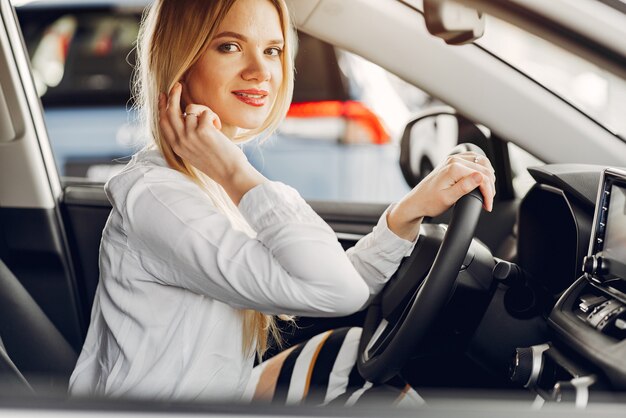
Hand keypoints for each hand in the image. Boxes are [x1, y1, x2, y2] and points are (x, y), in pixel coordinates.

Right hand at [158, 82, 265, 203]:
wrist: (231, 173)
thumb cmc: (218, 163)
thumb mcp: (195, 152)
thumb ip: (187, 137)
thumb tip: (186, 116)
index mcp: (176, 147)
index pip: (163, 123)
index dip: (162, 107)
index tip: (163, 96)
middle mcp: (180, 141)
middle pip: (170, 112)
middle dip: (173, 95)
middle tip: (178, 84)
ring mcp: (190, 135)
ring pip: (191, 110)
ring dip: (205, 112)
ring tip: (215, 127)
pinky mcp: (203, 130)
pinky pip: (205, 112)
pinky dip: (213, 117)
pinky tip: (219, 129)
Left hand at [388, 152, 495, 240]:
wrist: (416, 202)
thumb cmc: (429, 202)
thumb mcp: (448, 198)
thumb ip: (465, 187)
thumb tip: (480, 177)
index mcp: (453, 168)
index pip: (481, 177)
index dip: (488, 192)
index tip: (488, 205)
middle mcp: (453, 160)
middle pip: (483, 168)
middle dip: (489, 186)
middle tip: (488, 201)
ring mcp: (452, 159)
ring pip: (480, 161)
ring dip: (487, 175)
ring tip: (487, 191)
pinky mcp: (452, 162)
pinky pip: (472, 160)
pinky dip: (480, 168)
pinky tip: (482, 178)